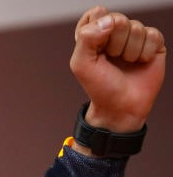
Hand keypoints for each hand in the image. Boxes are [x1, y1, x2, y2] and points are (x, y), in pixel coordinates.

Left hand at [70, 6, 165, 135]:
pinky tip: (139, 63)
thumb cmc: (99, 86)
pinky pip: (153, 35)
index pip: (97, 13)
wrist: (121, 106)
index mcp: (94, 33)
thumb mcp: (81, 64)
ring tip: (125, 63)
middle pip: (118, 19)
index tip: (96, 50)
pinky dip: (145, 52)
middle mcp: (115, 32)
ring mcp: (135, 36)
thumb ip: (86, 37)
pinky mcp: (154, 43)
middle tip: (112, 59)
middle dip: (113, 43)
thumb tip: (110, 20)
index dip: (97, 31)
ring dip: (129, 51)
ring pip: (136, 27)